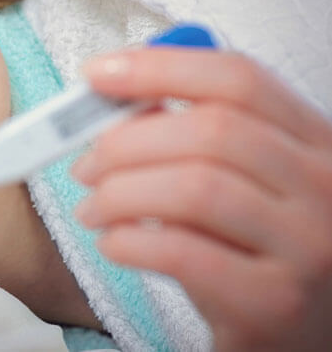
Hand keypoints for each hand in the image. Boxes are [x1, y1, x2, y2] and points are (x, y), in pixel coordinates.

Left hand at [72, 48, 331, 350]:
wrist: (298, 338)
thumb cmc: (257, 251)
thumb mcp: (247, 183)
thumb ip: (198, 135)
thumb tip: (115, 101)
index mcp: (317, 141)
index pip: (238, 78)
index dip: (157, 68)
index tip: (94, 74)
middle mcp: (327, 187)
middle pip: (210, 130)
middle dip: (125, 141)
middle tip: (84, 164)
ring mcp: (310, 247)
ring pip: (194, 188)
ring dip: (119, 193)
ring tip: (93, 210)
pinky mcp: (276, 304)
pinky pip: (183, 252)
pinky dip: (129, 241)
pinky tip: (114, 244)